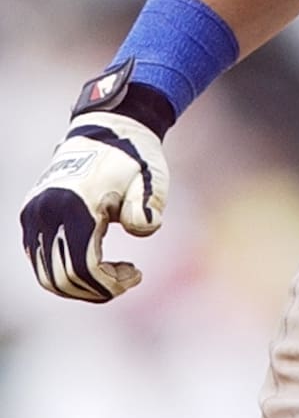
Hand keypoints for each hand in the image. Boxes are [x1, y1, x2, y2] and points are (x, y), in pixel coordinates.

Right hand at [20, 114, 168, 301]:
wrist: (106, 129)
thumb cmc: (133, 157)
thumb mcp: (149, 179)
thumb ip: (146, 207)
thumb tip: (142, 229)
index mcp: (74, 206)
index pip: (82, 268)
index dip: (108, 284)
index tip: (136, 276)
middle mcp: (45, 212)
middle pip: (62, 278)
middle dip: (97, 289)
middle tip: (129, 277)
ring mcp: (33, 214)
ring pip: (47, 274)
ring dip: (81, 284)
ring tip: (114, 272)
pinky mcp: (30, 215)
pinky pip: (41, 259)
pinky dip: (66, 270)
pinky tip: (96, 262)